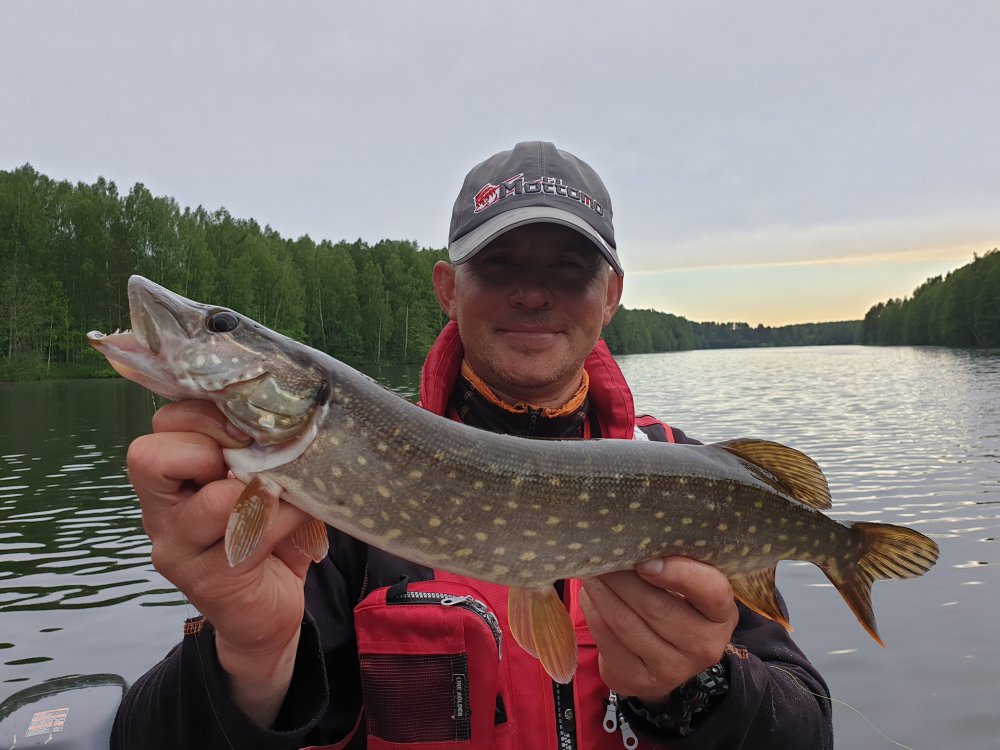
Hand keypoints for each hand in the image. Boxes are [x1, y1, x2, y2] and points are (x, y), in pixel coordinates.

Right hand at [127, 400, 315, 725]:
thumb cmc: (264, 531)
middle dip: (217, 447)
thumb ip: (255, 448)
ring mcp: (178, 549)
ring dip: (266, 489)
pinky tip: (302, 520)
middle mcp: (160, 513)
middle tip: (255, 462)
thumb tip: (293, 414)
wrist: (266, 611)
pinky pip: (253, 535)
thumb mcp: (255, 479)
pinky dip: (288, 518)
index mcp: (169, 478)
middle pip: (154, 457)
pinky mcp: (210, 580)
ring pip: (216, 501)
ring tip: (286, 493)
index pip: (164, 423)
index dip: (208, 415)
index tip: (249, 426)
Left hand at [580, 557, 737, 705]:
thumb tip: (635, 538)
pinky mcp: (638, 680)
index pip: (711, 591)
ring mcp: (671, 669)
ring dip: (602, 592)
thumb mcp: (690, 586)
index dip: (678, 573)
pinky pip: (607, 640)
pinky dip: (593, 613)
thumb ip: (676, 562)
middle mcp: (703, 646)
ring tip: (590, 571)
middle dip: (622, 577)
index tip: (645, 560)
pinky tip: (590, 596)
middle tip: (602, 554)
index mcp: (721, 615)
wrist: (667, 659)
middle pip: (656, 606)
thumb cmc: (678, 605)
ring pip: (626, 623)